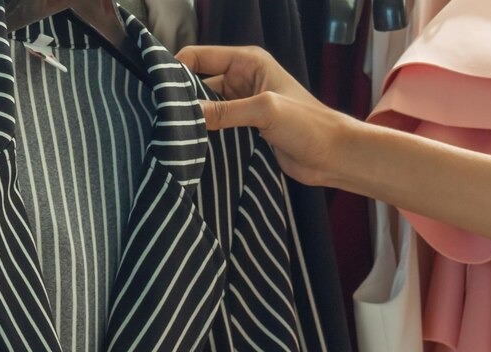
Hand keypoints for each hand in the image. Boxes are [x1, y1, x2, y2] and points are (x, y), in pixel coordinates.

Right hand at [176, 45, 359, 186]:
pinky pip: (216, 128)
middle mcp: (243, 80)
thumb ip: (225, 111)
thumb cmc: (309, 124)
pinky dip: (205, 136)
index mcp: (248, 62)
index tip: (156, 89)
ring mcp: (243, 106)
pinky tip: (189, 147)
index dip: (176, 69)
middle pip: (198, 83)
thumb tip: (186, 115)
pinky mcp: (245, 130)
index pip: (199, 56)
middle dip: (182, 99)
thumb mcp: (264, 110)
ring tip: (170, 135)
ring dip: (193, 121)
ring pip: (206, 109)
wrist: (334, 156)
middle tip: (160, 118)